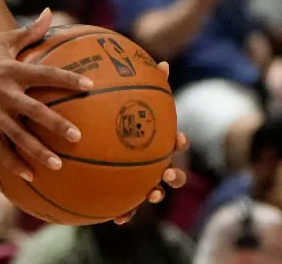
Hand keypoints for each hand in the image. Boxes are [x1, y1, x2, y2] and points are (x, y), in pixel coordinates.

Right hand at [0, 9, 94, 180]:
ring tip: (57, 164)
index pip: (46, 74)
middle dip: (56, 124)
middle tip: (77, 137)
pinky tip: (29, 175)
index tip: (89, 86)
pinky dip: (14, 162)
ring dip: (38, 151)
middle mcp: (5, 93)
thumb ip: (29, 32)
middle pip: (35, 111)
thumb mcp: (0, 41)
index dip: (67, 79)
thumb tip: (50, 13)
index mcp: (13, 71)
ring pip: (18, 136)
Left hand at [114, 61, 190, 223]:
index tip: (179, 138)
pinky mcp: (128, 194)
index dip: (179, 140)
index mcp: (158, 142)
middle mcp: (156, 163)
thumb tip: (163, 62)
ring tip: (151, 196)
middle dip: (174, 175)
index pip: (174, 141)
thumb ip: (147, 86)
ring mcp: (144, 180)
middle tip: (169, 175)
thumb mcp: (131, 101)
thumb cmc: (122, 117)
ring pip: (154, 191)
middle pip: (172, 171)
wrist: (102, 145)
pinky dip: (127, 212)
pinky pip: (129, 206)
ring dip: (154, 195)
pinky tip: (118, 219)